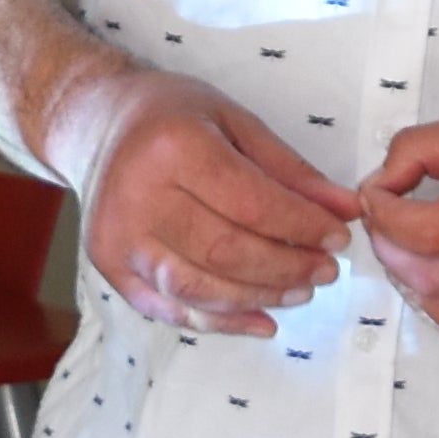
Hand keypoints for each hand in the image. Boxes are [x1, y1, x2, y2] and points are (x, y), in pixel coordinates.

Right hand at [55, 72, 364, 334]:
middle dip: (286, 268)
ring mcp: (119, 239)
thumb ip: (289, 170)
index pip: (251, 203)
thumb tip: (345, 209)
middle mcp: (138, 197)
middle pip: (226, 251)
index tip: (339, 237)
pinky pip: (171, 309)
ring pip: (200, 289)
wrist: (93, 124)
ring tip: (299, 292)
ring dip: (259, 298)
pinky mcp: (110, 267)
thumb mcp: (234, 122)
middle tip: (326, 272)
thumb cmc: (170, 116)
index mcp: (173, 148)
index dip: (302, 226)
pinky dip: (220, 321)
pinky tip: (259, 319)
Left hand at [357, 112, 438, 341]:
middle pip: (431, 277)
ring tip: (406, 246)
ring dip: (409, 280)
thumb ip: (426, 149)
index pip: (430, 233)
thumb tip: (378, 187)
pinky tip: (437, 273)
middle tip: (384, 220)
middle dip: (390, 248)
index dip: (385, 216)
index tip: (374, 194)